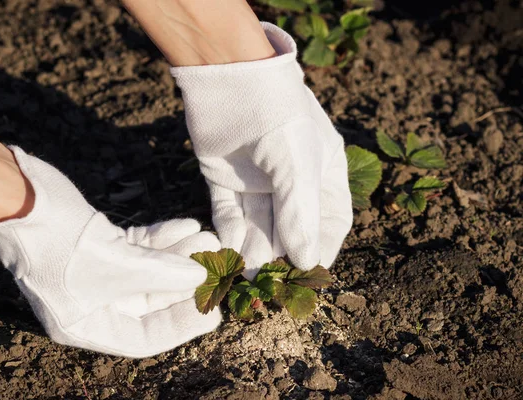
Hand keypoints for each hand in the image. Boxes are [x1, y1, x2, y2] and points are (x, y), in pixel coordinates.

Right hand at [0, 146, 220, 357]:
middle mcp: (91, 302)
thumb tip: (199, 278)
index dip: (181, 325)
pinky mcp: (101, 242)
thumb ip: (159, 274)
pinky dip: (163, 236)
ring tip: (208, 238)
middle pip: (151, 300)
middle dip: (185, 281)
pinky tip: (187, 224)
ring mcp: (96, 270)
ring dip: (179, 254)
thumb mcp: (113, 265)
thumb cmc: (53, 238)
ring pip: (149, 269)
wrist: (16, 193)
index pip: (143, 337)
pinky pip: (140, 246)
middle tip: (217, 264)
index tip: (213, 310)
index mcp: (84, 324)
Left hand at [171, 22, 352, 279]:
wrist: (230, 77)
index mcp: (321, 172)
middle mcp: (289, 180)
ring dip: (251, 246)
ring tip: (245, 269)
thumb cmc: (278, 115)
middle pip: (287, 226)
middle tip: (267, 280)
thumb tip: (307, 262)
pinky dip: (227, 230)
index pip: (328, 221)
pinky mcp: (224, 178)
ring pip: (256, 222)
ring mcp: (255, 179)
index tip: (310, 274)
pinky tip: (227, 246)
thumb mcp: (298, 166)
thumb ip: (300, 214)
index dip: (320, 248)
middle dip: (278, 252)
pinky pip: (227, 212)